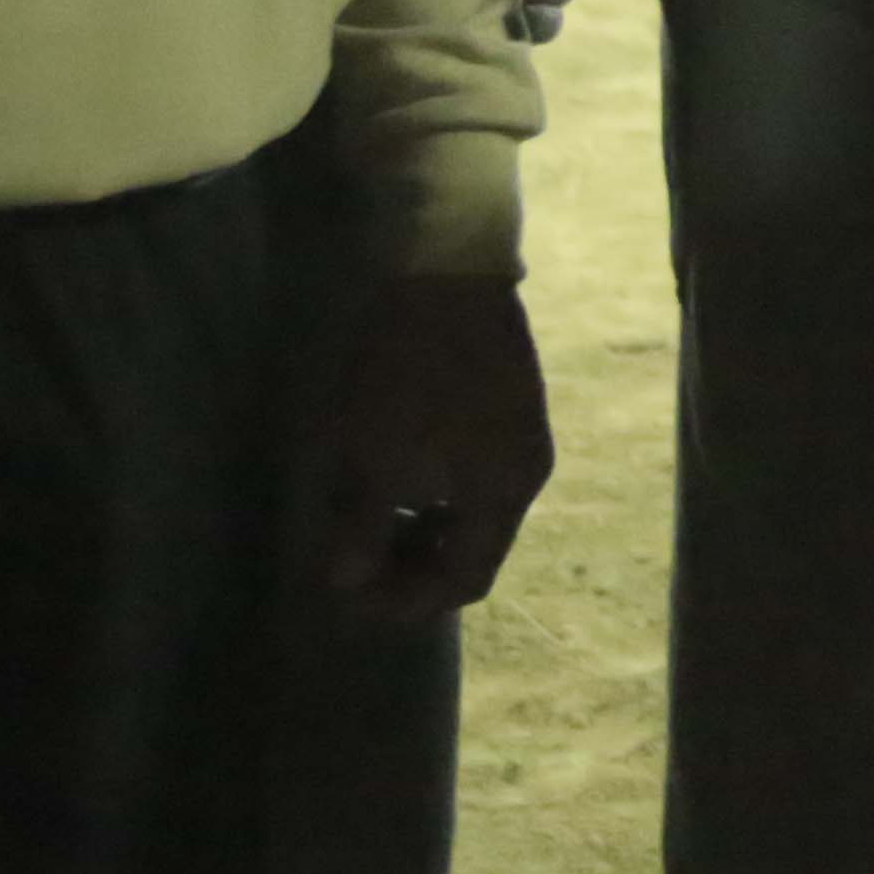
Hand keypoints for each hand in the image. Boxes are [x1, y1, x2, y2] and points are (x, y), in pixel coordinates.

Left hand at [307, 274, 554, 619]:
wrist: (448, 272)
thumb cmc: (407, 373)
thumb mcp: (373, 457)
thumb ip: (362, 529)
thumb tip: (347, 581)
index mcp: (504, 495)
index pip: (463, 583)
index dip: (404, 601)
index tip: (350, 593)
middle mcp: (526, 474)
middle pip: (473, 550)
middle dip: (412, 567)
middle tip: (354, 561)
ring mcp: (522, 437)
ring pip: (471, 512)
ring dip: (421, 529)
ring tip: (366, 520)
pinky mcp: (510, 406)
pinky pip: (474, 476)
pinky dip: (435, 492)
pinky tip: (395, 475)